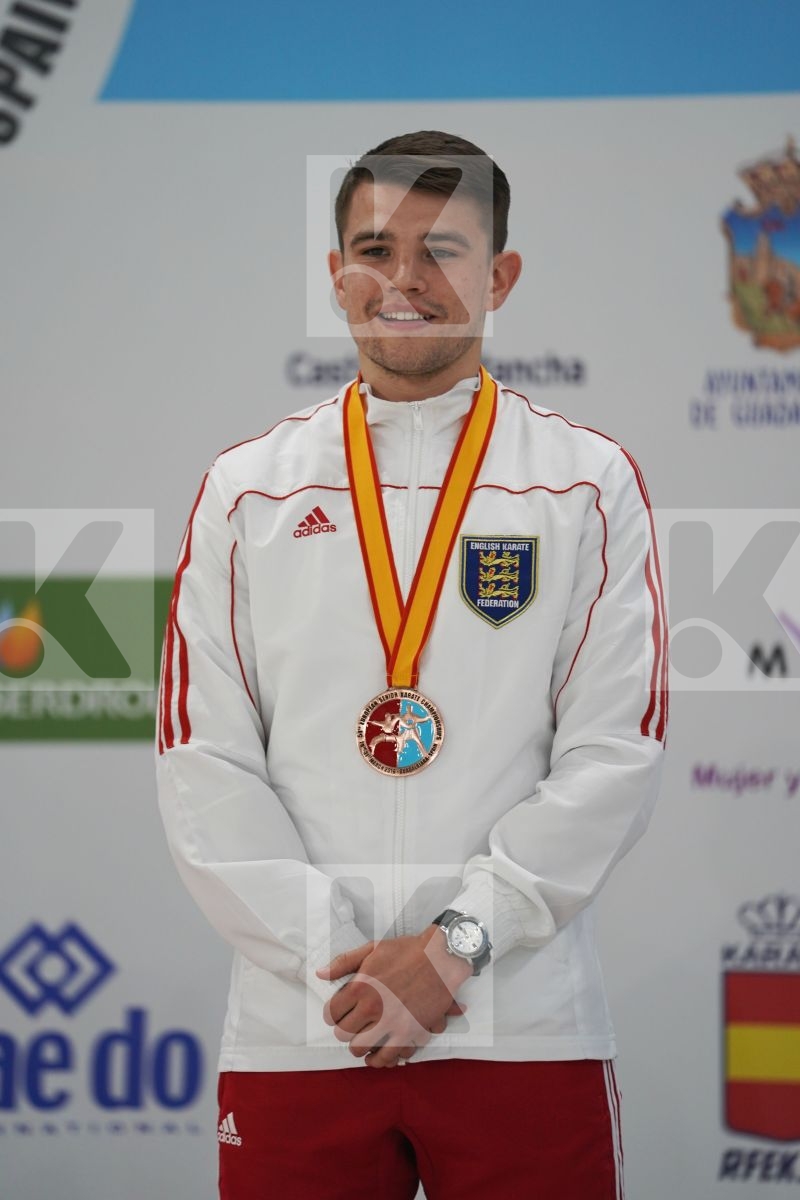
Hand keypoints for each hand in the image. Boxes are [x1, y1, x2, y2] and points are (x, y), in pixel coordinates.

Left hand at [316, 928, 471, 1067]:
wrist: (440, 958)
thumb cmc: (406, 951)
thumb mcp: (372, 948)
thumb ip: (344, 962)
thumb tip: (320, 974)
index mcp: (360, 986)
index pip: (331, 1013)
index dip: (332, 1014)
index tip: (338, 1013)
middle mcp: (372, 1007)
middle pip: (343, 1034)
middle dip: (344, 1030)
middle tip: (351, 1026)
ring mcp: (390, 1023)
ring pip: (361, 1049)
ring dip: (359, 1047)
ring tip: (363, 1042)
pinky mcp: (409, 1033)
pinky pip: (387, 1057)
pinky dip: (380, 1060)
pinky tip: (377, 1056)